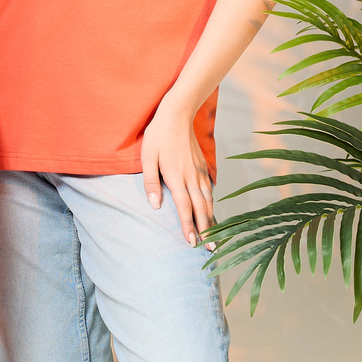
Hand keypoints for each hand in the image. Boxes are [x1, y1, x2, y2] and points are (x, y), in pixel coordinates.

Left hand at [140, 93, 213, 245]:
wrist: (177, 113)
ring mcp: (199, 171)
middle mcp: (190, 177)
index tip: (193, 243)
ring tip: (214, 234)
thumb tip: (155, 206)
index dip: (189, 226)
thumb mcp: (147, 157)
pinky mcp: (202, 165)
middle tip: (212, 248)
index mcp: (176, 177)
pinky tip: (211, 208)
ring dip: (211, 218)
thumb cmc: (158, 135)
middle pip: (201, 208)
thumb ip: (150, 183)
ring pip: (208, 199)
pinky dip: (211, 201)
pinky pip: (209, 188)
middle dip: (206, 230)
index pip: (184, 208)